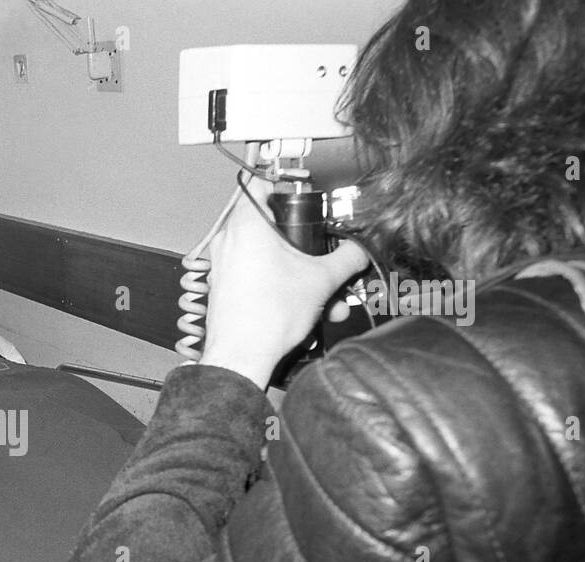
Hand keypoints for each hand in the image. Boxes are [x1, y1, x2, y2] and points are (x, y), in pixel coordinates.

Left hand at [179, 178, 368, 389]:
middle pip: (271, 223)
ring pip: (269, 255)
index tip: (300, 189)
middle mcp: (229, 240)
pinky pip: (260, 275)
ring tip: (328, 298)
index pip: (259, 180)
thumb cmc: (266, 319)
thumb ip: (347, 258)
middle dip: (305, 245)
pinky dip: (284, 286)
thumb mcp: (321, 281)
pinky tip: (311, 309)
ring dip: (302, 274)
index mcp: (246, 225)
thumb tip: (360, 249)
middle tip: (324, 255)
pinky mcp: (226, 285)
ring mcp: (224, 263)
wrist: (241, 358)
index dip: (283, 181)